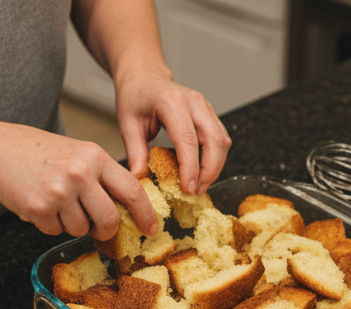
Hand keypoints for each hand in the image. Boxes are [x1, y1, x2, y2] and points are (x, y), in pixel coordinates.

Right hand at [0, 121, 157, 238]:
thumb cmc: (37, 152)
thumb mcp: (77, 153)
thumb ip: (102, 176)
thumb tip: (130, 208)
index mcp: (94, 156)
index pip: (132, 190)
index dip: (145, 214)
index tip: (151, 228)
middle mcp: (80, 173)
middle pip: (110, 220)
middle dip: (106, 231)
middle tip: (98, 228)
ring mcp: (59, 191)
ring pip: (82, 229)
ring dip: (72, 224)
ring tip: (56, 202)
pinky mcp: (39, 208)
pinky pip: (56, 231)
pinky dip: (49, 224)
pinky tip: (39, 203)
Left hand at [114, 69, 231, 195]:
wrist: (144, 75)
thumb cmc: (135, 97)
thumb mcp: (128, 124)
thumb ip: (136, 154)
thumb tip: (140, 180)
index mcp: (172, 101)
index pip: (189, 140)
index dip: (191, 168)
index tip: (188, 189)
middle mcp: (194, 102)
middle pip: (215, 142)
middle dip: (209, 172)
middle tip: (196, 191)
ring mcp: (206, 107)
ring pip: (223, 142)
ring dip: (215, 168)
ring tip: (199, 185)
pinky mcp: (211, 114)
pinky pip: (221, 140)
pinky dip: (215, 159)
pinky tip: (202, 171)